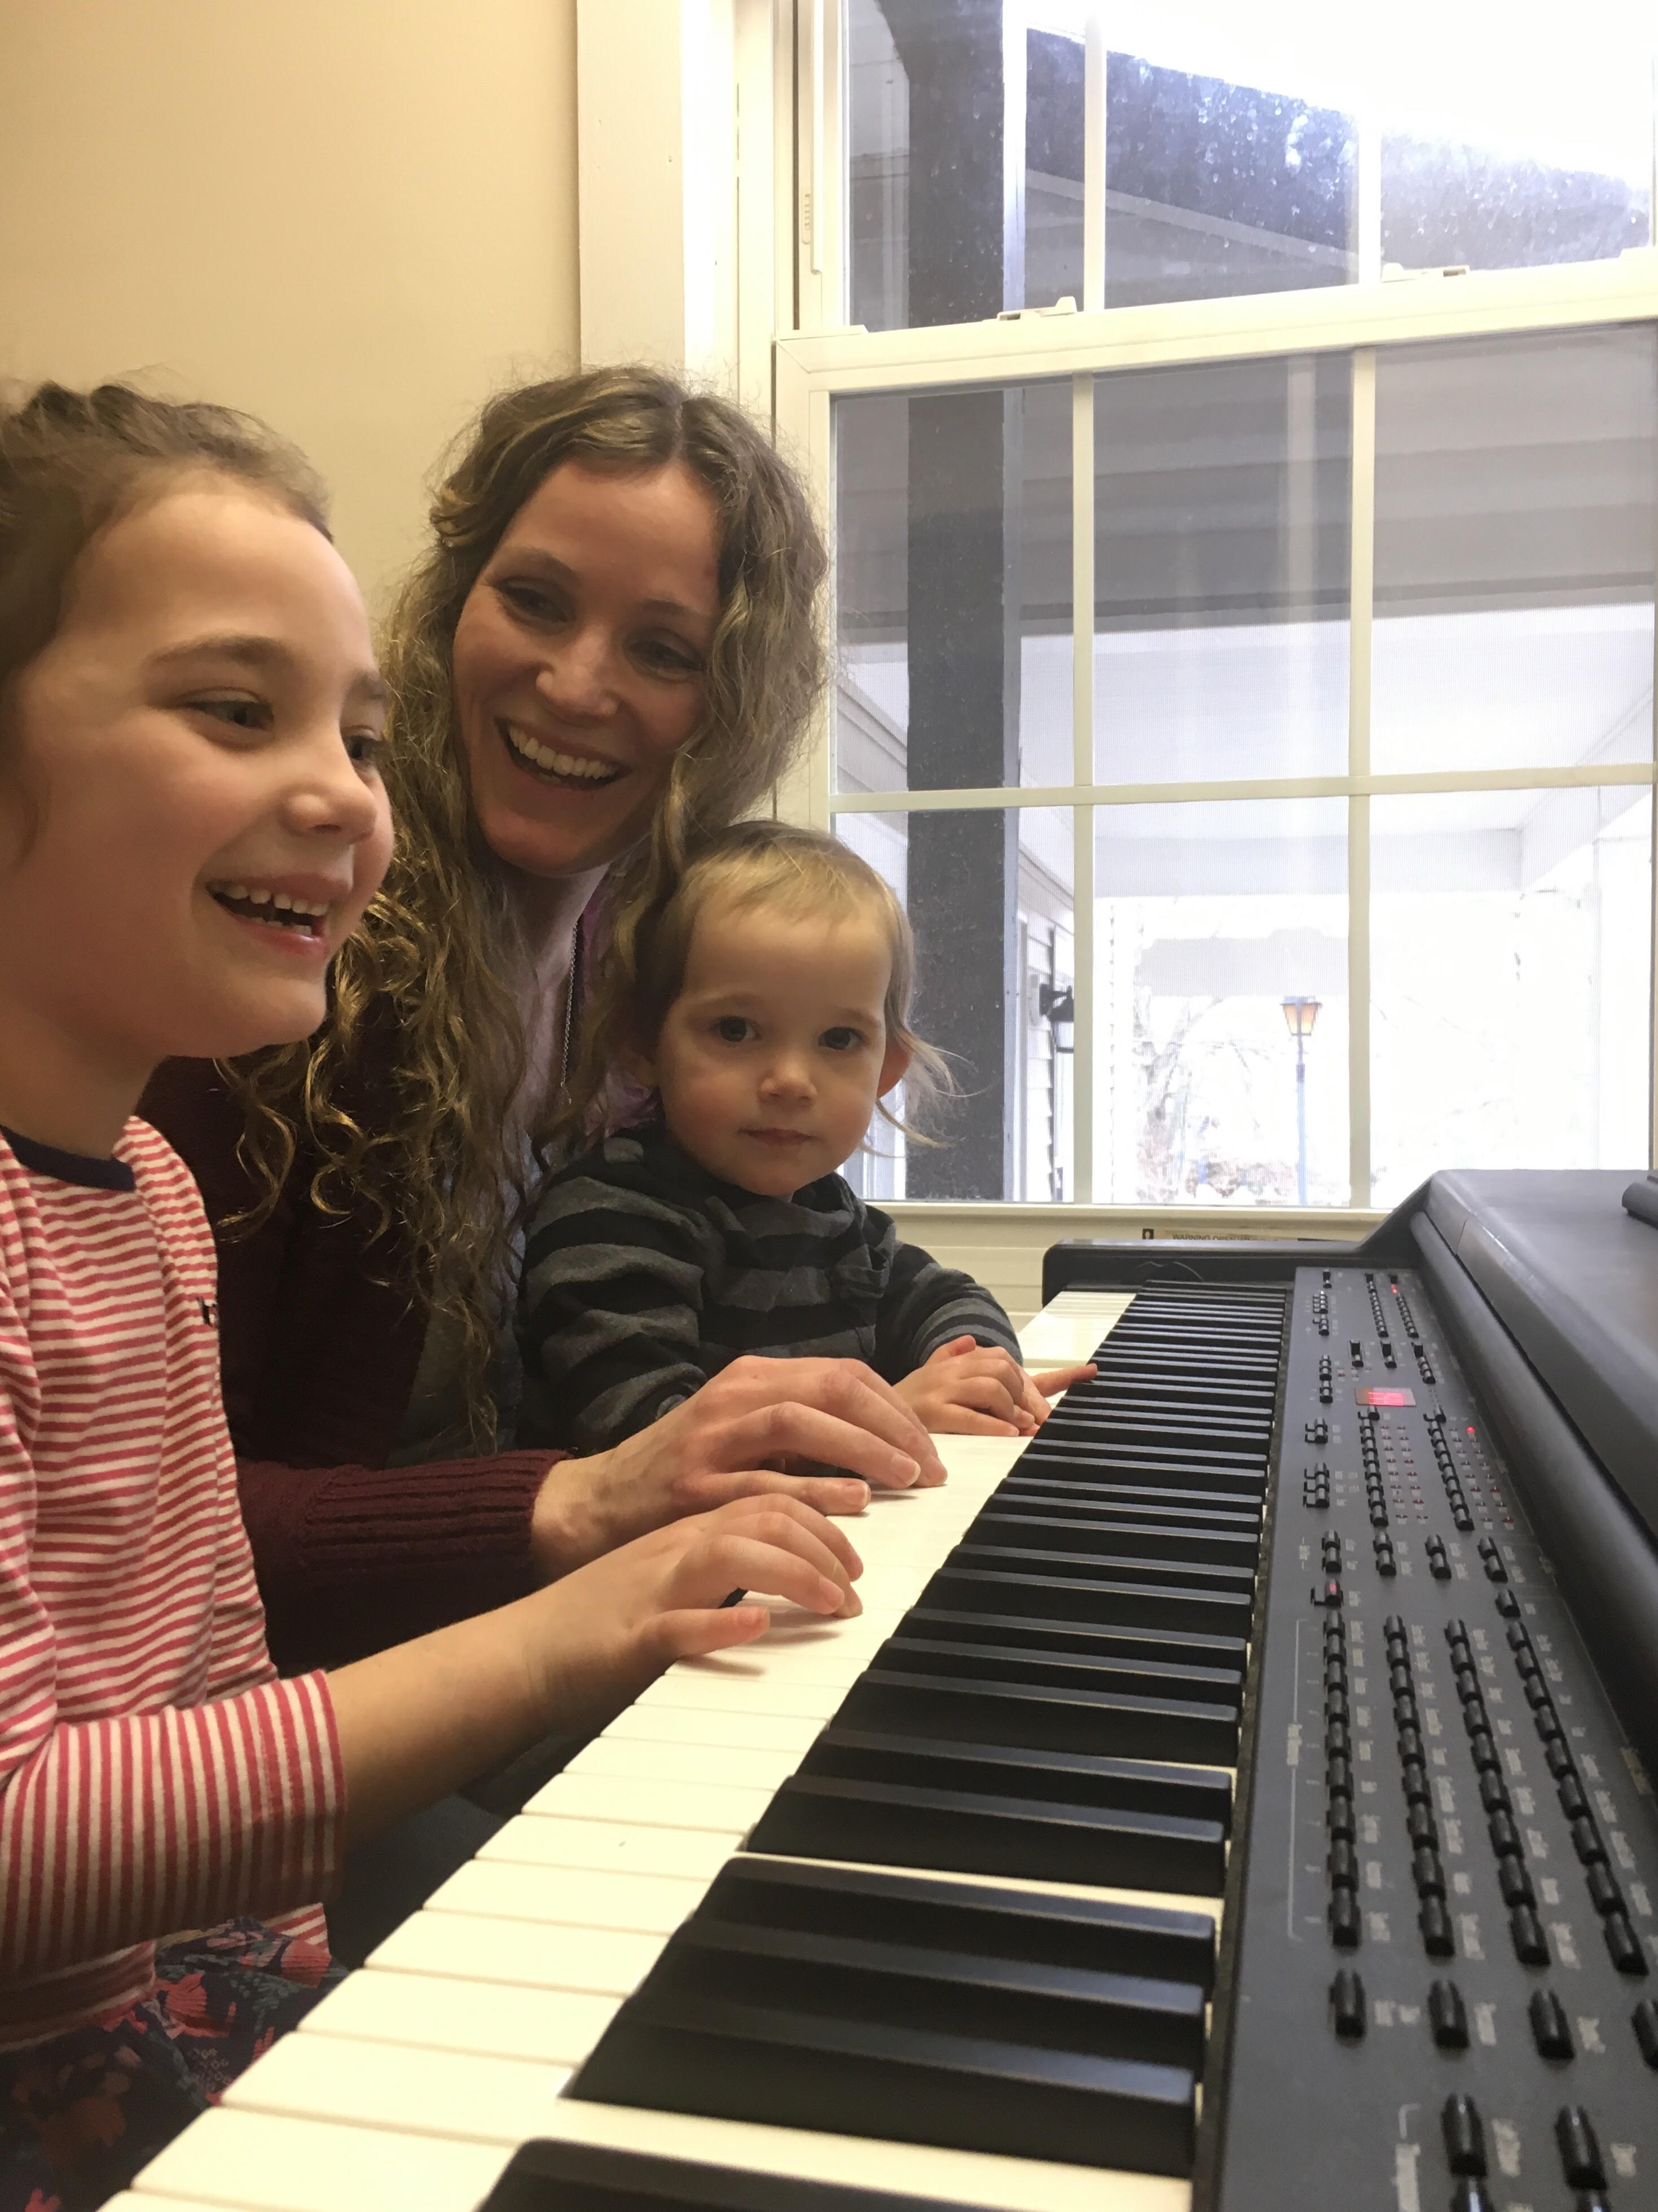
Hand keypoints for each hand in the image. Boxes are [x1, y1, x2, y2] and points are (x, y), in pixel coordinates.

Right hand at [331, 1494, 863, 1842]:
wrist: (525, 1649)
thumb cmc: (607, 1613)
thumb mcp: (674, 1568)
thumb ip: (730, 1548)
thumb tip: (800, 1545)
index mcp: (689, 1524)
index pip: (770, 1492)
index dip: (827, 1511)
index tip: (862, 1549)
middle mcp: (677, 1544)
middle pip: (764, 1512)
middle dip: (826, 1542)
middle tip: (860, 1584)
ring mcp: (654, 1586)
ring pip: (732, 1553)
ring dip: (795, 1576)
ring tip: (836, 1603)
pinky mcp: (630, 1637)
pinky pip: (678, 1624)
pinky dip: (721, 1624)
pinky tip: (756, 1626)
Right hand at [530, 1354, 946, 1575]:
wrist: (601, 1502)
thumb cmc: (685, 1469)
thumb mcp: (743, 1430)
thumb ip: (801, 1423)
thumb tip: (879, 1432)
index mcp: (751, 1378)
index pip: (842, 1374)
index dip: (894, 1408)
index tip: (932, 1446)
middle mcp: (732, 1400)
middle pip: (827, 1390)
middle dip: (890, 1425)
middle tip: (932, 1466)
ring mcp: (710, 1442)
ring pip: (797, 1424)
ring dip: (860, 1449)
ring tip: (905, 1479)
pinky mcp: (692, 1489)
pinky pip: (760, 1483)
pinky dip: (810, 1492)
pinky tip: (851, 1504)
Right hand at [894, 1336, 1096, 1436]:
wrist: (862, 1416)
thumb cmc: (901, 1403)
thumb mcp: (929, 1377)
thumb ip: (952, 1357)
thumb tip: (972, 1339)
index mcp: (958, 1362)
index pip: (1008, 1360)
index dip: (1053, 1370)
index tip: (1090, 1372)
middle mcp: (951, 1370)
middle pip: (1005, 1371)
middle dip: (1029, 1398)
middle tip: (1041, 1423)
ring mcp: (940, 1389)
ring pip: (991, 1387)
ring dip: (1013, 1410)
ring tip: (1021, 1431)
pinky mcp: (931, 1413)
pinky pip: (969, 1417)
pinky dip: (993, 1427)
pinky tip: (1006, 1437)